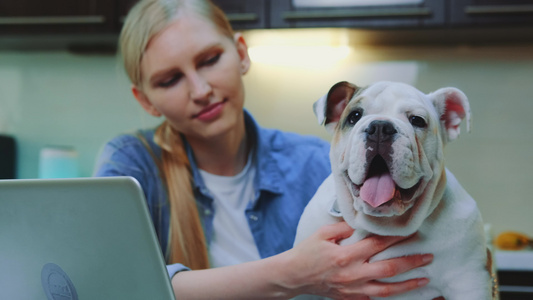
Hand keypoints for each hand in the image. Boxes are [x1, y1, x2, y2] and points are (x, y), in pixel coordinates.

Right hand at [283, 222, 432, 298]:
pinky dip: (390, 295)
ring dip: (408, 284)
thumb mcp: (322, 233)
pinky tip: (402, 290)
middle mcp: (352, 274)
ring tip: (424, 279)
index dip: (395, 238)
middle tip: (427, 256)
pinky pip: (374, 298)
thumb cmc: (307, 252)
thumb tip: (363, 222)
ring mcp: (353, 289)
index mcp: (345, 255)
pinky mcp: (351, 299)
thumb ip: (343, 227)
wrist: (294, 277)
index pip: (376, 245)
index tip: (410, 232)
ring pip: (386, 289)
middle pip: (388, 268)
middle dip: (411, 262)